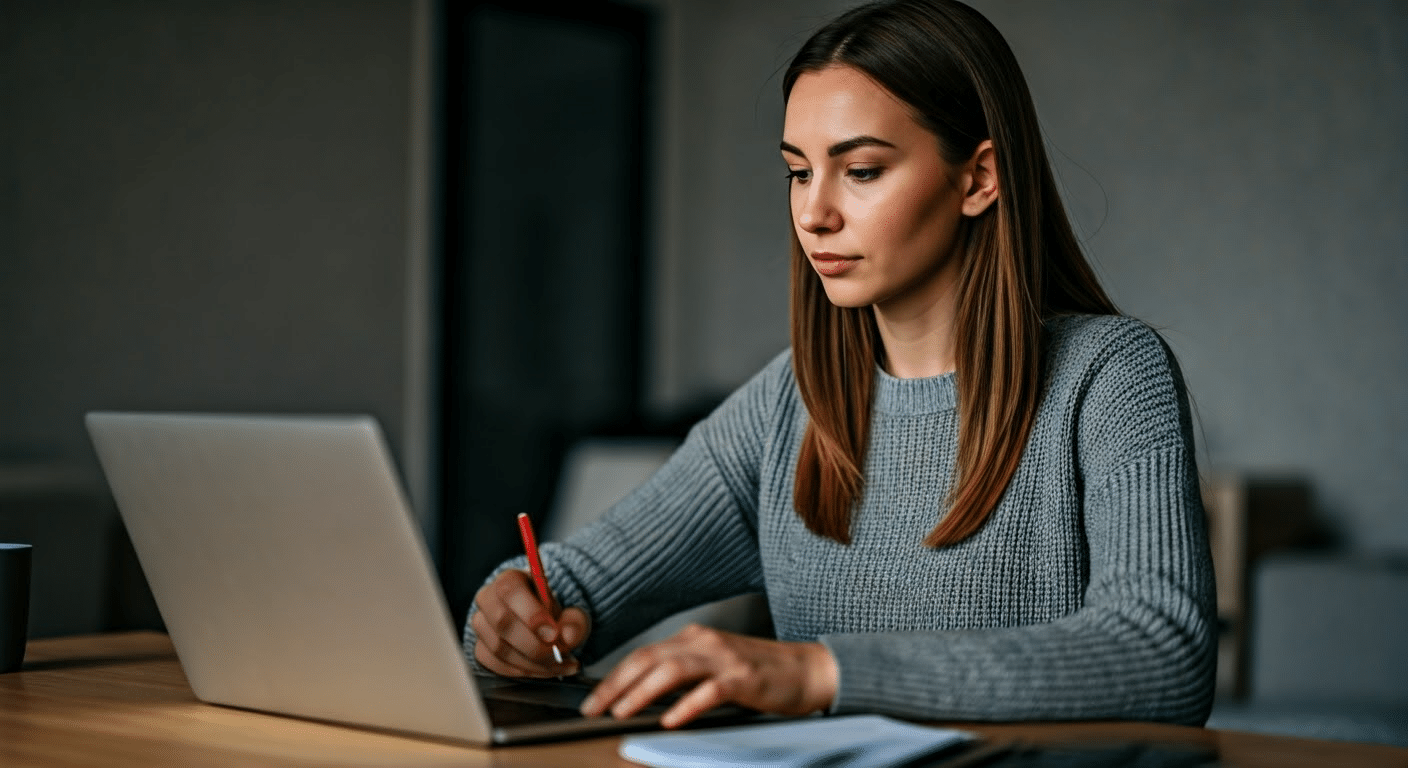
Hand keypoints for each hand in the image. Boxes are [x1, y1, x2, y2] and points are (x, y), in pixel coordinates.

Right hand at [471, 569, 589, 676]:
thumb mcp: (573, 612)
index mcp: (510, 579)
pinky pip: (496, 664)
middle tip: (558, 653)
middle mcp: (489, 598)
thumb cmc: (554, 615)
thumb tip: (568, 636)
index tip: (553, 633)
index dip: (531, 613)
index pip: (510, 591)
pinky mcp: (480, 648)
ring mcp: (481, 625)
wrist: (543, 628)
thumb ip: (575, 621)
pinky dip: (523, 671)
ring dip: (532, 662)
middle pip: (502, 621)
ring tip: (559, 664)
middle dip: (533, 644)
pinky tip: (544, 670)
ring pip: (499, 647)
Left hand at [579, 623, 838, 727]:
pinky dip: (687, 705)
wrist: (807, 670)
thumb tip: (641, 698)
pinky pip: (709, 691)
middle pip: (648, 659)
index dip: (614, 677)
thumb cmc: (758, 674)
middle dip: (616, 685)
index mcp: (693, 639)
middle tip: (593, 708)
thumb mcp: (713, 668)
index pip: (642, 655)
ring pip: (671, 670)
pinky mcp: (744, 678)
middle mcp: (704, 643)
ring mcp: (724, 659)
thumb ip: (681, 677)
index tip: (593, 699)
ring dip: (641, 692)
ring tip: (621, 712)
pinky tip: (670, 720)